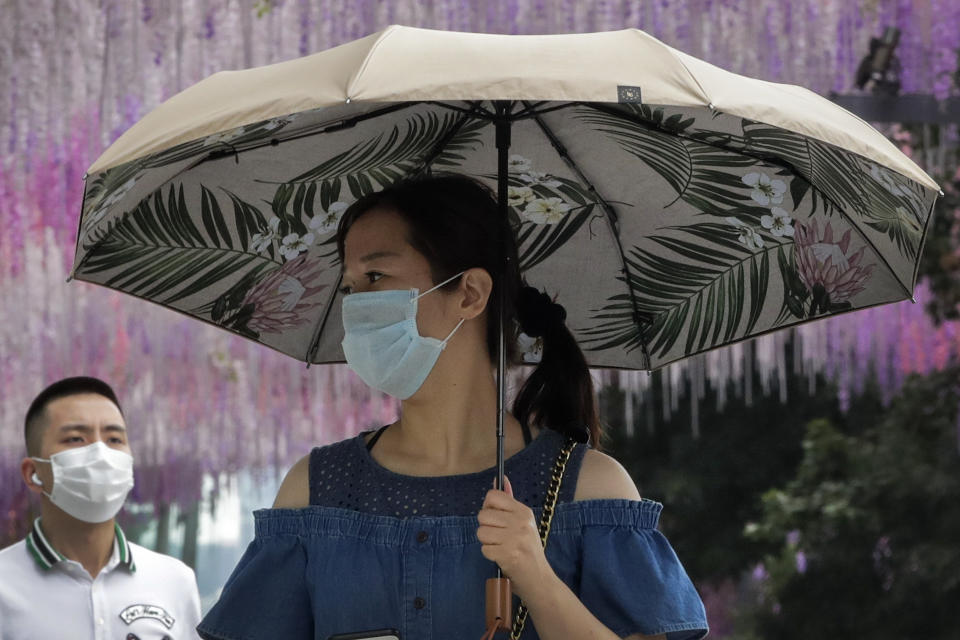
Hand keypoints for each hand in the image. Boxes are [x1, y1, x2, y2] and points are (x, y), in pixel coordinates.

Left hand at [476, 476, 554, 598]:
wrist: (540, 580)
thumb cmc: (528, 550)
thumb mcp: (523, 523)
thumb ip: (508, 502)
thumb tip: (499, 479)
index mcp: (524, 512)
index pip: (493, 496)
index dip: (488, 507)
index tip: (496, 518)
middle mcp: (521, 522)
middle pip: (483, 515)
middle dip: (486, 527)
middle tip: (499, 537)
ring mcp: (515, 538)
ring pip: (481, 532)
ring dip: (487, 542)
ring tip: (500, 547)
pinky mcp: (508, 554)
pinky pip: (484, 549)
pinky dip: (490, 555)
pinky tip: (502, 557)